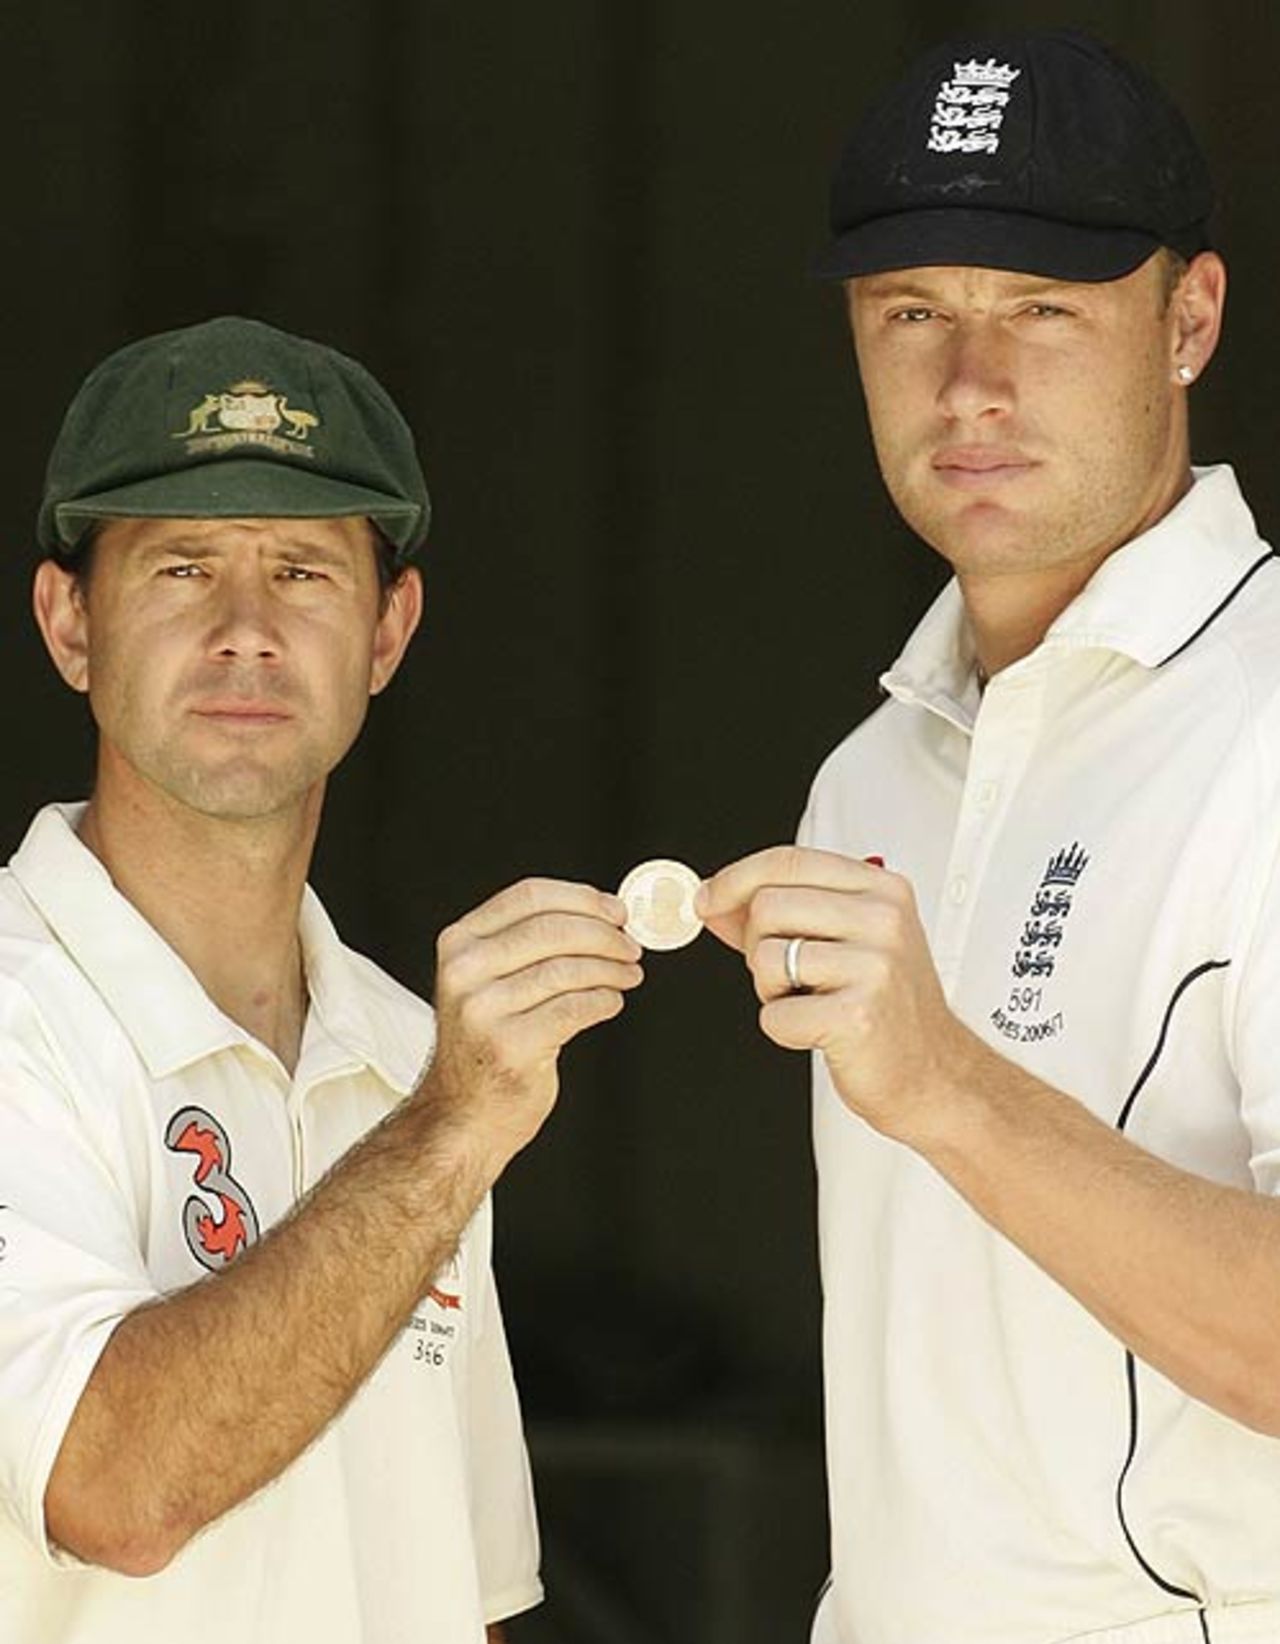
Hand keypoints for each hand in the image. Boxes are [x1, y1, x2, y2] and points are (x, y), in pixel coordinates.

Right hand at [422, 878, 643, 1170]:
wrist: (464, 1112)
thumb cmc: (485, 1044)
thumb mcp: (486, 979)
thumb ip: (529, 943)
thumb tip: (601, 915)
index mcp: (460, 943)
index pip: (529, 896)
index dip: (582, 898)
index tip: (615, 910)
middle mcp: (465, 972)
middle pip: (552, 930)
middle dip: (604, 934)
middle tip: (630, 946)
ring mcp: (483, 1010)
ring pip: (568, 970)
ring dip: (611, 969)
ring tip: (628, 975)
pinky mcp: (510, 1046)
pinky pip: (575, 1009)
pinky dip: (603, 1000)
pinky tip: (610, 1001)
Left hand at [697, 845, 976, 1143]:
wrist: (932, 1072)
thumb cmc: (886, 1006)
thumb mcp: (844, 941)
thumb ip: (782, 913)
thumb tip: (713, 899)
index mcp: (882, 889)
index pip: (789, 861)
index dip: (735, 878)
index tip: (706, 899)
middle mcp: (884, 919)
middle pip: (767, 906)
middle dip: (759, 946)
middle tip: (792, 976)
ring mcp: (875, 966)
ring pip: (766, 958)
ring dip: (771, 991)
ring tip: (813, 1002)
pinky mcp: (857, 1016)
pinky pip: (775, 1015)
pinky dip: (784, 1029)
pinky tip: (819, 1030)